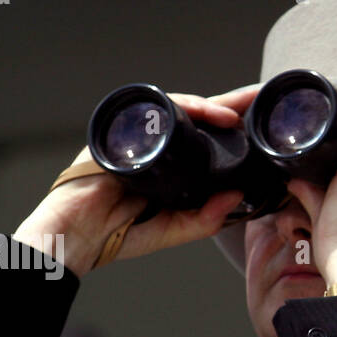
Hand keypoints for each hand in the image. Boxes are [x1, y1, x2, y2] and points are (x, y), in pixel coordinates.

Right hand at [13, 88, 258, 276]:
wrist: (73, 238)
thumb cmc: (115, 234)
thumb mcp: (170, 229)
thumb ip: (203, 219)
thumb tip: (237, 196)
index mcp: (167, 166)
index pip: (204, 142)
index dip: (231, 132)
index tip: (263, 129)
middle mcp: (153, 146)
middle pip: (196, 118)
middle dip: (230, 106)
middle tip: (260, 97)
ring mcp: (135, 135)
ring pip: (178, 108)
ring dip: (211, 105)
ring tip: (239, 112)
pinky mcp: (119, 131)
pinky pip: (154, 111)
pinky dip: (182, 107)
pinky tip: (206, 112)